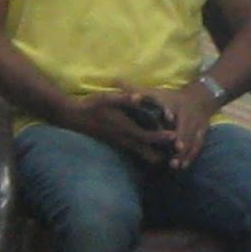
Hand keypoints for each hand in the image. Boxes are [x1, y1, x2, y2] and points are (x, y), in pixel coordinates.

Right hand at [59, 90, 177, 166]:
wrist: (71, 117)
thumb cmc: (90, 105)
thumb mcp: (107, 98)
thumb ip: (124, 98)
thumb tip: (138, 96)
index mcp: (124, 128)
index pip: (147, 136)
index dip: (162, 137)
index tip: (176, 136)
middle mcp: (123, 139)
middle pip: (147, 152)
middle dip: (163, 153)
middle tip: (179, 152)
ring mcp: (119, 143)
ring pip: (141, 155)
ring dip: (155, 155)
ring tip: (172, 154)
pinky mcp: (116, 144)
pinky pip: (134, 152)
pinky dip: (146, 153)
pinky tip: (155, 152)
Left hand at [137, 86, 213, 169]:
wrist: (200, 98)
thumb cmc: (171, 97)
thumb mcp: (156, 92)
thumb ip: (136, 90)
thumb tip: (115, 81)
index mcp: (175, 103)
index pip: (173, 106)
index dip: (170, 111)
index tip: (168, 118)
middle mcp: (188, 113)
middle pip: (185, 126)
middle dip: (182, 137)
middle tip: (176, 149)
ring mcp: (197, 124)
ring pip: (192, 138)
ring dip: (185, 152)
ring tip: (175, 164)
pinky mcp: (202, 132)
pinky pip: (198, 145)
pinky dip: (191, 156)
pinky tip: (183, 166)